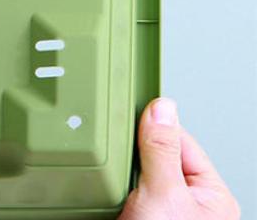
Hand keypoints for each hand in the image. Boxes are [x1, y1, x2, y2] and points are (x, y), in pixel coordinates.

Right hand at [121, 98, 238, 218]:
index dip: (151, 126)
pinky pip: (123, 186)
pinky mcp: (140, 214)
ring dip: (119, 170)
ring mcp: (164, 209)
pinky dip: (111, 183)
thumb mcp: (164, 193)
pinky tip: (105, 188)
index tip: (128, 117)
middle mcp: (191, 202)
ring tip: (111, 178)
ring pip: (136, 170)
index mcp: (211, 195)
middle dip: (132, 152)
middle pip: (154, 153)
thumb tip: (162, 107)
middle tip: (117, 158)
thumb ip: (162, 149)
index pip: (178, 138)